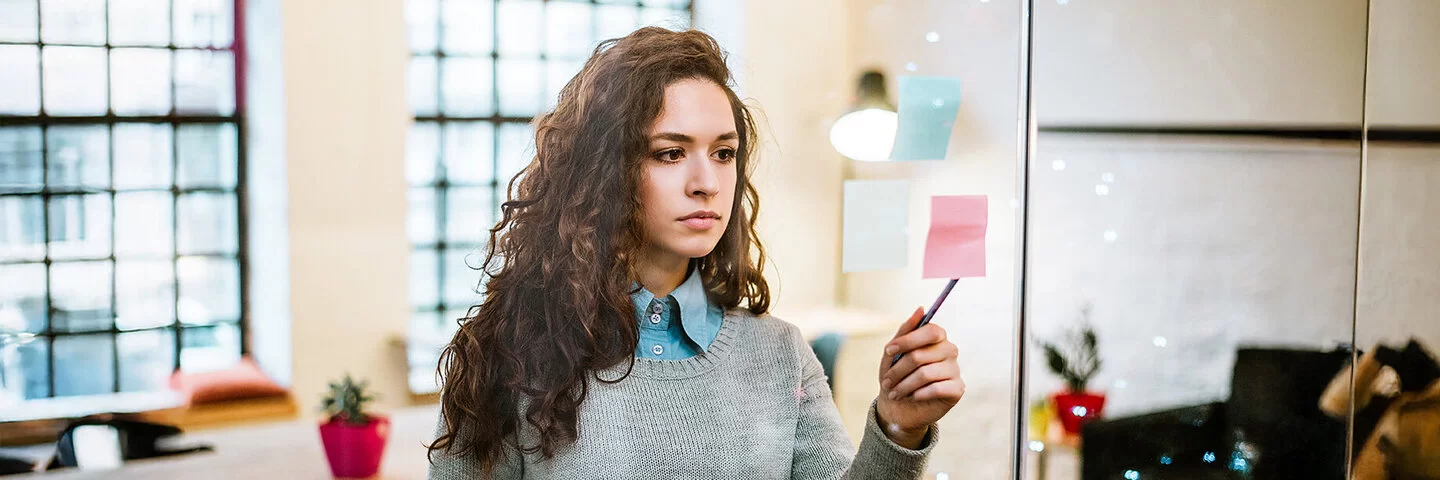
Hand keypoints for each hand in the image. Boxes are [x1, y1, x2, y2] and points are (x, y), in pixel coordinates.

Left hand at [875, 307, 964, 448]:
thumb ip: (905, 330)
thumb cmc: (897, 375)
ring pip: (926, 374)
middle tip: (887, 381)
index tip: (888, 351)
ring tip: (894, 393)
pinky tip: (912, 397)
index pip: (930, 330)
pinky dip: (919, 394)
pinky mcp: (957, 389)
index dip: (908, 340)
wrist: (899, 407)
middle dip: (898, 369)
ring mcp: (955, 369)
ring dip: (904, 385)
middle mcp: (949, 350)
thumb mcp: (893, 353)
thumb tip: (921, 308)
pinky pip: (937, 388)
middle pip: (921, 355)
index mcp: (936, 337)